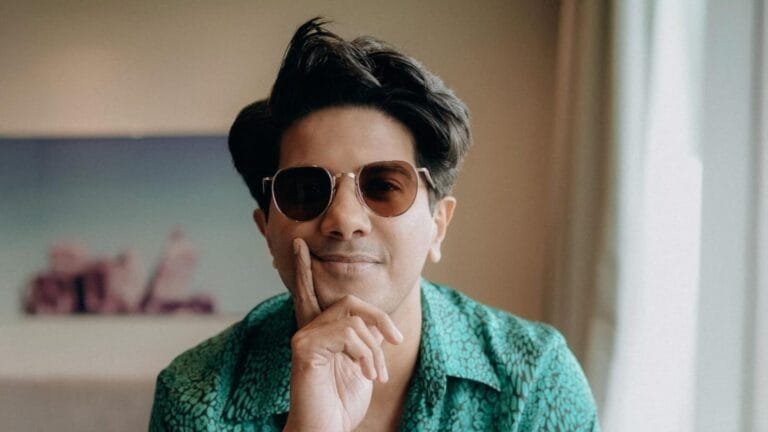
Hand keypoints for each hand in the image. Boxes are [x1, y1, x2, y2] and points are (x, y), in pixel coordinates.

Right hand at [284, 238, 402, 431]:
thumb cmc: (341, 405)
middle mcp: (306, 331)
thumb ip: (364, 342)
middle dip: (379, 318)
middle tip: (394, 339)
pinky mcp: (305, 349)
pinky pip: (348, 334)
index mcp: (318, 334)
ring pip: (353, 318)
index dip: (304, 269)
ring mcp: (303, 339)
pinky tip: (366, 375)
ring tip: (376, 374)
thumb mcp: (361, 368)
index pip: (310, 294)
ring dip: (374, 348)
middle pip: (349, 302)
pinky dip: (366, 354)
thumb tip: (379, 327)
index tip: (299, 243)